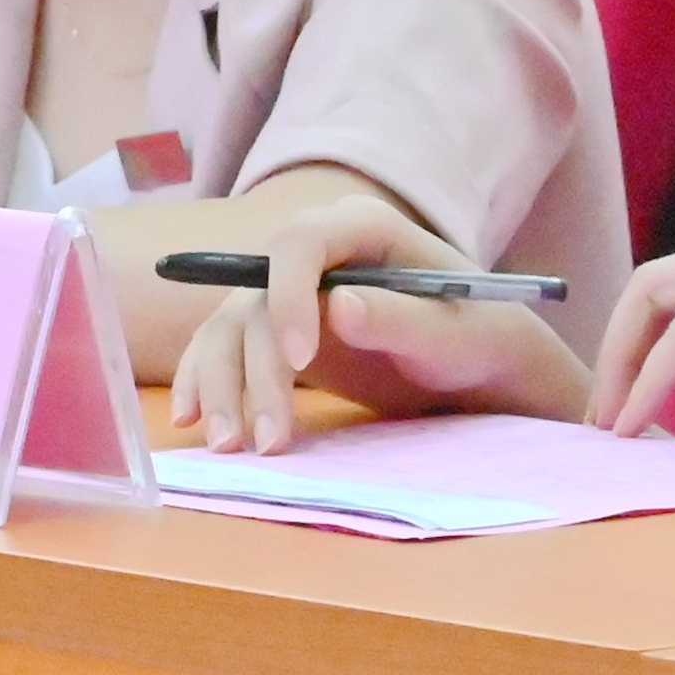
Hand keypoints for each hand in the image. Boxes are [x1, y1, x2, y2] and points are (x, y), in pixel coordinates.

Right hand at [159, 189, 591, 453]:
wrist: (479, 370)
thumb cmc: (480, 340)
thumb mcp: (456, 336)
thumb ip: (401, 319)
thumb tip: (338, 302)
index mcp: (363, 227)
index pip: (299, 243)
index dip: (288, 296)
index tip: (300, 363)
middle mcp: (315, 252)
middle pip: (255, 294)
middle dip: (250, 367)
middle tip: (266, 441)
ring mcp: (290, 293)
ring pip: (231, 327)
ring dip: (218, 384)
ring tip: (228, 447)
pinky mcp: (276, 334)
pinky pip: (226, 350)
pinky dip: (204, 381)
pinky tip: (194, 421)